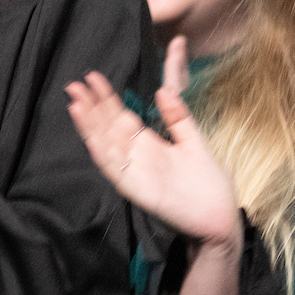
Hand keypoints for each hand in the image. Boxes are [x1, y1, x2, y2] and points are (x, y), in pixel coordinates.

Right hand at [66, 38, 242, 248]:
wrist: (220, 216)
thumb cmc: (208, 183)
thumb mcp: (193, 142)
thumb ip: (178, 117)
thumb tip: (163, 90)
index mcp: (148, 144)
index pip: (120, 116)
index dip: (106, 98)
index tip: (92, 77)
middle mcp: (137, 157)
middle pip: (108, 129)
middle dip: (91, 108)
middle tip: (74, 85)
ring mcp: (136, 174)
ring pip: (107, 148)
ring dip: (91, 129)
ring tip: (76, 106)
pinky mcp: (140, 191)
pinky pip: (118, 173)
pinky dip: (105, 157)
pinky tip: (93, 141)